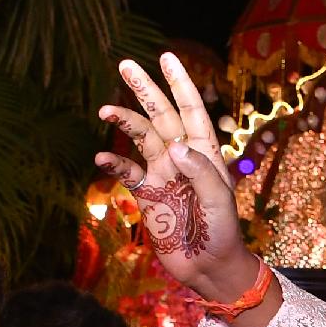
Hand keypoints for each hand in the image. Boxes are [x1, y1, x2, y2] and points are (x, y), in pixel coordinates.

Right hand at [96, 55, 258, 303]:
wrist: (210, 269)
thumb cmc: (223, 235)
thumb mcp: (219, 204)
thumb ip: (201, 173)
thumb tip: (175, 146)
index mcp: (206, 154)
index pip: (192, 110)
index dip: (180, 84)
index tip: (166, 57)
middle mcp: (182, 158)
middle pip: (162, 116)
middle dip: (145, 90)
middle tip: (125, 64)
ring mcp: (163, 174)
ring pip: (141, 138)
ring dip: (125, 121)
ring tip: (105, 109)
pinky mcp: (147, 194)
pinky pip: (126, 172)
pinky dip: (113, 163)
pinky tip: (102, 157)